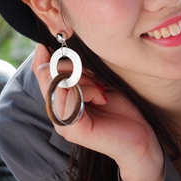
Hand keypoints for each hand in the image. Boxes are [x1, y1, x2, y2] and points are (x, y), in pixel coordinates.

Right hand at [33, 44, 163, 180]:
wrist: (140, 137)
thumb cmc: (121, 108)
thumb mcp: (96, 80)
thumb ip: (77, 69)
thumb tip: (58, 43)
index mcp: (58, 100)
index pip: (40, 70)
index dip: (49, 53)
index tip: (68, 45)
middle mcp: (55, 112)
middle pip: (47, 72)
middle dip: (74, 67)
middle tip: (96, 80)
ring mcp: (61, 123)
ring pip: (60, 82)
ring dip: (85, 80)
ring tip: (101, 92)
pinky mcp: (73, 130)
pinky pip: (71, 97)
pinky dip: (89, 91)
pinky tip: (102, 99)